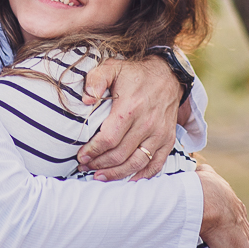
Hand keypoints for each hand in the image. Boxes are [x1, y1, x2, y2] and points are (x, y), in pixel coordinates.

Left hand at [77, 56, 179, 180]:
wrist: (167, 75)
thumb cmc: (134, 74)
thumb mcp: (112, 68)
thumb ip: (95, 80)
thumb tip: (85, 99)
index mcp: (130, 108)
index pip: (108, 139)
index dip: (93, 151)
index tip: (81, 157)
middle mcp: (147, 123)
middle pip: (120, 154)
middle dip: (100, 164)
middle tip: (85, 167)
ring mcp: (159, 133)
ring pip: (137, 163)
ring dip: (117, 173)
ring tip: (100, 176)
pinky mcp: (168, 139)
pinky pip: (157, 164)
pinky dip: (143, 175)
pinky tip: (129, 179)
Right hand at [197, 163, 248, 247]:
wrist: (204, 200)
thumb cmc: (199, 188)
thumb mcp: (202, 175)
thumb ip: (203, 172)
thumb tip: (199, 166)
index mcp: (233, 206)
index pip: (236, 222)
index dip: (232, 230)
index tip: (227, 238)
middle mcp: (242, 223)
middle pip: (244, 240)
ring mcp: (244, 241)